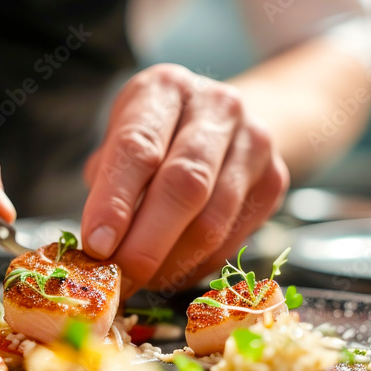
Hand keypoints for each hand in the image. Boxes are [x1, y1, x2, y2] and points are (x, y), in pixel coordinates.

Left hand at [81, 64, 288, 295]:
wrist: (225, 122)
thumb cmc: (158, 134)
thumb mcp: (123, 139)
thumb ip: (107, 183)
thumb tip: (97, 248)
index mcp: (165, 88)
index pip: (139, 147)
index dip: (114, 201)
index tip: (96, 246)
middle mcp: (217, 107)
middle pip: (184, 184)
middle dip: (146, 243)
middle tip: (120, 279)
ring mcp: (254, 142)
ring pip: (213, 219)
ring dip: (172, 263)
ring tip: (141, 281)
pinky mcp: (274, 180)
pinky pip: (232, 238)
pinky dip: (196, 265)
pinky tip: (171, 271)